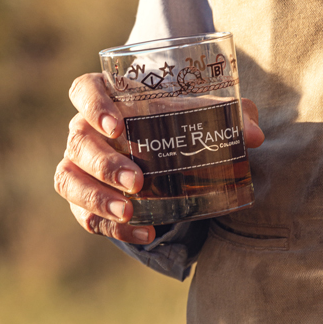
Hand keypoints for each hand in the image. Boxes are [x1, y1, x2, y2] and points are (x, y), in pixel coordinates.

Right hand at [54, 73, 264, 244]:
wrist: (163, 145)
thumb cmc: (179, 118)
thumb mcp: (206, 111)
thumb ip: (231, 115)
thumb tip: (254, 136)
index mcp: (108, 96)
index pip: (84, 90)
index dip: (93, 105)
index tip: (118, 126)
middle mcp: (86, 128)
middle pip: (78, 140)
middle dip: (103, 163)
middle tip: (136, 181)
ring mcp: (79, 163)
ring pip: (68, 179)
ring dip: (96, 197)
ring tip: (129, 212)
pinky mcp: (84, 196)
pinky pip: (84, 214)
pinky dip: (110, 227)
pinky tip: (143, 233)